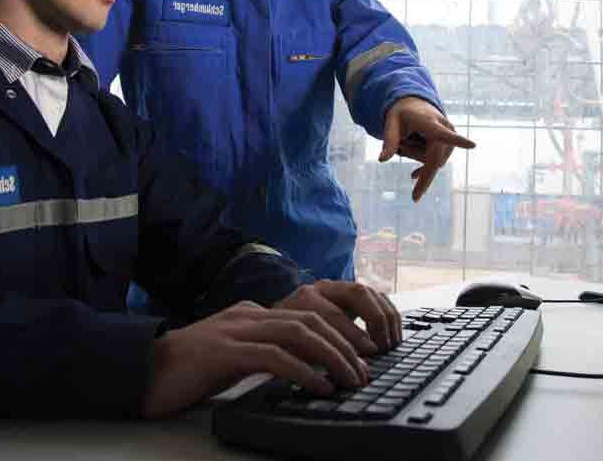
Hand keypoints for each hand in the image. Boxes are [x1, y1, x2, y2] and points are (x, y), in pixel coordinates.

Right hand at [142, 300, 368, 418]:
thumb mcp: (233, 357)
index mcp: (251, 314)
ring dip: (332, 357)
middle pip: (311, 321)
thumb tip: (304, 368)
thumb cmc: (186, 372)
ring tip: (350, 380)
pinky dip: (303, 371)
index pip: (307, 316)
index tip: (360, 357)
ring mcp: (235, 330)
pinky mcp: (224, 352)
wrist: (138, 373)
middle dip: (344, 345)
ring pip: (299, 334)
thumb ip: (263, 354)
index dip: (339, 335)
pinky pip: (275, 357)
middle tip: (364, 371)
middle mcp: (248, 315)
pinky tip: (318, 386)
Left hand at [274, 280, 402, 354]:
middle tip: (381, 348)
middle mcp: (322, 288)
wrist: (278, 329)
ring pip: (370, 293)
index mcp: (303, 300)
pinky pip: (379, 298)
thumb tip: (351, 373)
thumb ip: (317, 360)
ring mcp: (339, 287)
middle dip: (374, 321)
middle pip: (357, 293)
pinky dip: (390, 316)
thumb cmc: (286, 346)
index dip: (352, 335)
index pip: (332, 314)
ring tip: (390, 345)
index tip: (367, 355)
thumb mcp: (293, 353)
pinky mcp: (353, 294)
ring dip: (385, 319)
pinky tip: (392, 337)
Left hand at [380, 96, 475, 200]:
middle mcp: (445, 130)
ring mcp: (448, 139)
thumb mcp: (391, 123)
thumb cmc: (402, 113)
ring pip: (431, 162)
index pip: (443, 134)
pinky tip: (412, 176)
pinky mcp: (448, 146)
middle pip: (434, 160)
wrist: (414, 104)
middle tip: (411, 188)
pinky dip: (424, 169)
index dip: (458, 141)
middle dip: (421, 172)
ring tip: (404, 140)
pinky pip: (436, 164)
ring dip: (414, 156)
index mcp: (430, 122)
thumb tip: (382, 160)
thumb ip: (389, 140)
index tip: (472, 145)